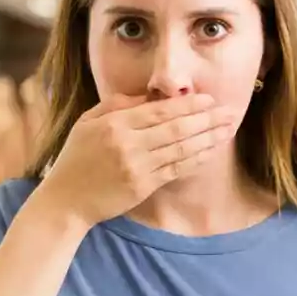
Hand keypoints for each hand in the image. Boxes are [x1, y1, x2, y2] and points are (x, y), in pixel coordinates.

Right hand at [40, 93, 238, 226]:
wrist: (66, 200)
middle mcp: (128, 144)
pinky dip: (196, 160)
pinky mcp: (143, 186)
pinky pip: (177, 170)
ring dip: (208, 139)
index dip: (188, 105)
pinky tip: (211, 151)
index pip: (159, 110)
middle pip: (176, 128)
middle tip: (230, 112)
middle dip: (207, 120)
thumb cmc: (76, 158)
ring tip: (228, 130)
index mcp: (114, 124)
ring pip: (181, 149)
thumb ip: (117, 105)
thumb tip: (150, 95)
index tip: (209, 99)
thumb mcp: (88, 122)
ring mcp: (137, 167)